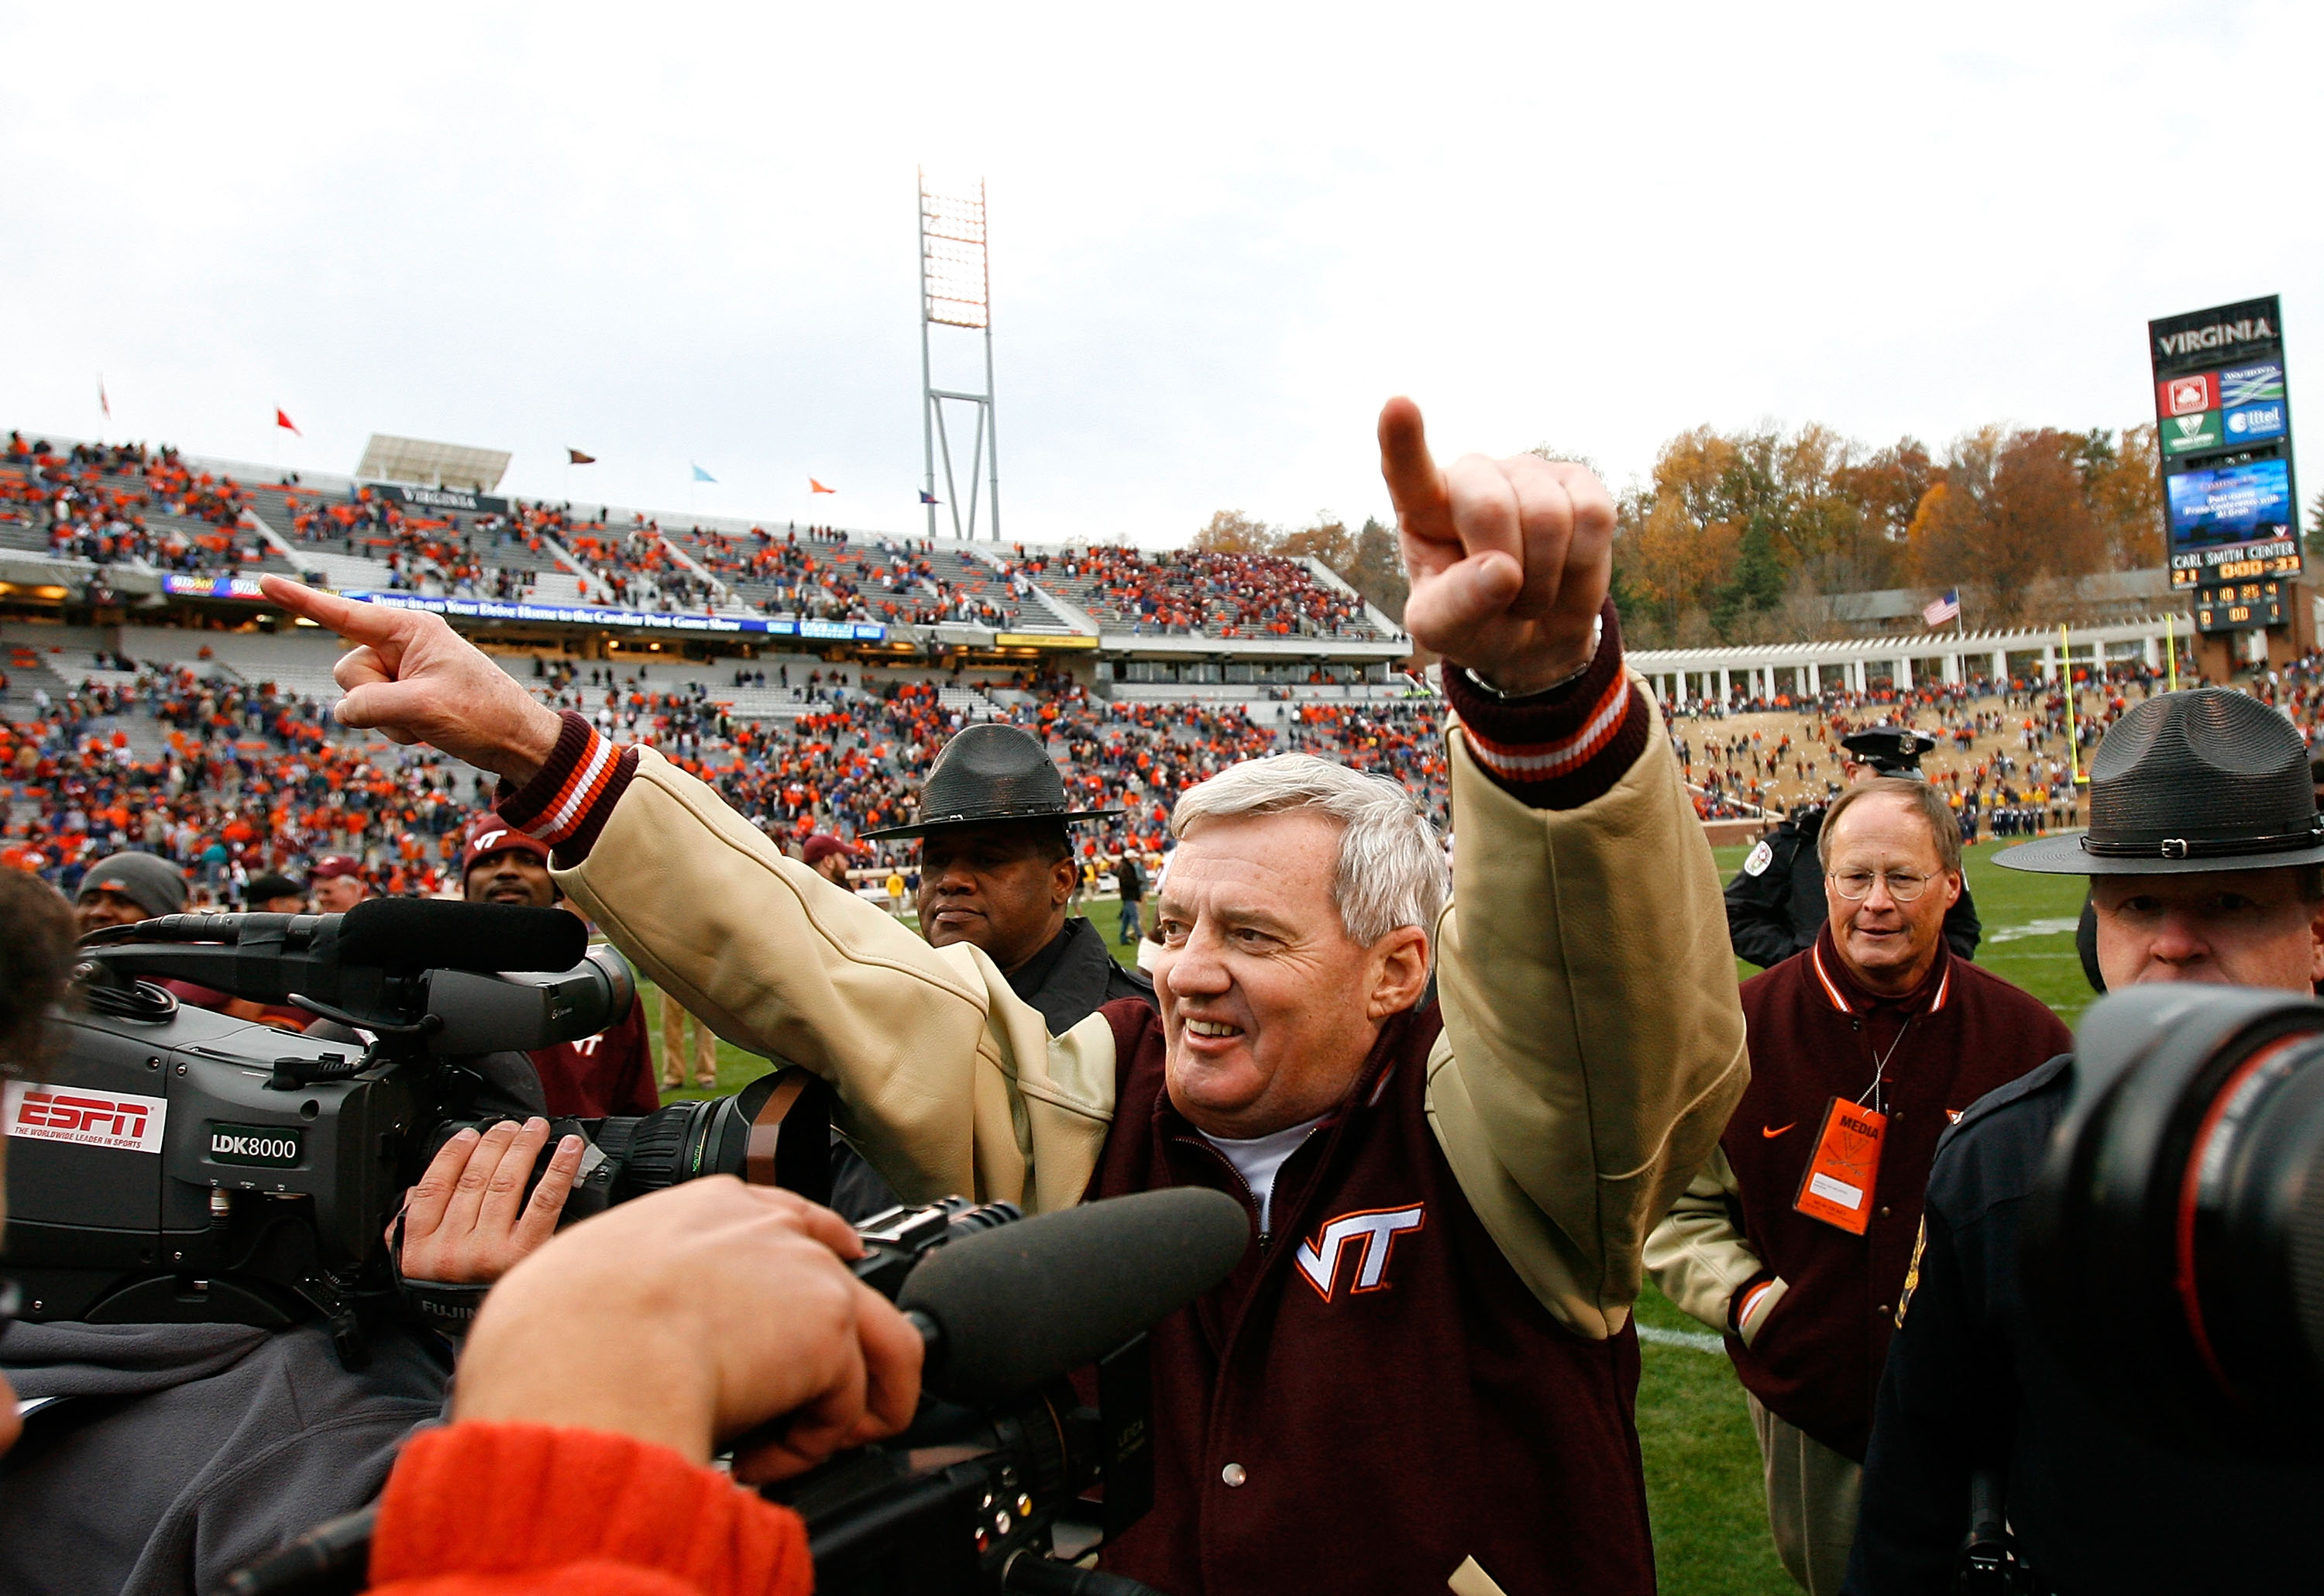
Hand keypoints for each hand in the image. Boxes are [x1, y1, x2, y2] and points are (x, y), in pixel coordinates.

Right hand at [256, 576, 563, 785]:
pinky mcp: (406, 697)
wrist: (518, 741)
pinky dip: (398, 730)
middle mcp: (402, 645)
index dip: (299, 599)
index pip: (342, 613)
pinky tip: (430, 730)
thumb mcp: (422, 707)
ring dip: (389, 720)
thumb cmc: (483, 714)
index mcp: (409, 630)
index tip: (262, 581)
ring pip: (358, 700)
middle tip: (420, 707)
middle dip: (374, 699)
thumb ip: (370, 705)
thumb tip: (343, 711)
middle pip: (346, 672)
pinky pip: (375, 716)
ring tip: (431, 720)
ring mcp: (403, 673)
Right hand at [391, 1118, 582, 1284]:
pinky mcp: (525, 1254)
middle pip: (474, 1180)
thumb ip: (408, 1228)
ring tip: (535, 1129)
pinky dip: (558, 1170)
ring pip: (506, 1183)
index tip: (469, 1135)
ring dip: (523, 1147)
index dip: (452, 1154)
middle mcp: (451, 1248)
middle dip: (495, 1143)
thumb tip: (415, 1190)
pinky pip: (543, 1201)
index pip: (433, 1186)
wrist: (488, 1340)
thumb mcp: (413, 1269)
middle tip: (510, 1125)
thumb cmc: (453, 1299)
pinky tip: (568, 1150)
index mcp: (420, 1247)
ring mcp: (488, 1250)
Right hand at [452, 1178, 922, 1482]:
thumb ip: (630, 1291)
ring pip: (885, 1341)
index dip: (816, 1260)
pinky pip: (848, 1407)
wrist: (585, 1355)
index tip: (825, 1287)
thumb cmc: (558, 1330)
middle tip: (802, 1408)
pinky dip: (810, 1446)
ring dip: (847, 1406)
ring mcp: (809, 1273)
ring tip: (802, 1445)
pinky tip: (761, 1460)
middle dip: (836, 1351)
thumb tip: (622, 1334)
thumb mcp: (585, 1280)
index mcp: (707, 1210)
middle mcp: (770, 1229)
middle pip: (844, 1280)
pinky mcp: (830, 1330)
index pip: (789, 1219)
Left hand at [1378, 397, 1615, 694]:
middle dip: (1505, 574)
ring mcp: (1526, 472)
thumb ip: (1457, 608)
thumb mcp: (1445, 632)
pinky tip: (1564, 571)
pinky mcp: (1578, 481)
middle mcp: (1472, 476)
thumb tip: (1502, 571)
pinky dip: (1581, 566)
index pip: (1407, 471)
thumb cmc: (1476, 622)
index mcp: (1422, 509)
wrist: (1534, 635)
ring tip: (1531, 592)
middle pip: (1491, 508)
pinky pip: (1592, 518)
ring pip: (1548, 517)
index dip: (1403, 441)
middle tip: (1507, 603)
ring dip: (1544, 580)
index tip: (1398, 405)